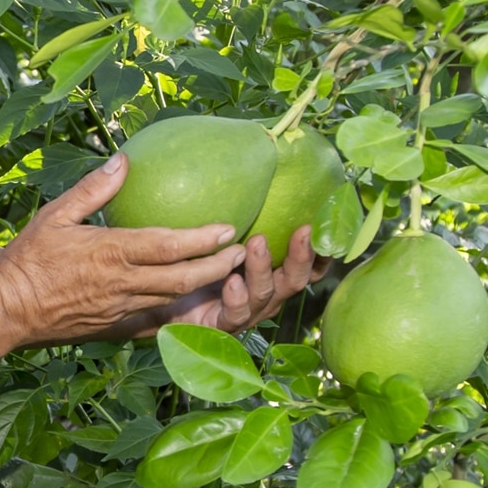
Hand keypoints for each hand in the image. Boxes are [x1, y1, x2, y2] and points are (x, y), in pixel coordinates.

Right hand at [0, 153, 246, 347]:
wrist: (9, 310)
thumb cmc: (29, 258)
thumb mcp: (56, 214)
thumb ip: (94, 188)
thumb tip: (124, 158)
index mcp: (109, 252)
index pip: (167, 246)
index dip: (202, 238)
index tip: (227, 226)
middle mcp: (121, 284)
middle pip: (182, 278)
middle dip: (217, 266)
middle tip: (240, 251)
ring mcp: (121, 310)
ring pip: (174, 300)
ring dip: (204, 286)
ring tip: (227, 271)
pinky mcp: (116, 328)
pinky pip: (157, 319)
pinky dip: (181, 310)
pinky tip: (196, 301)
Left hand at [154, 225, 330, 334]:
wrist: (164, 295)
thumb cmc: (200, 256)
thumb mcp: (224, 233)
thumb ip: (244, 213)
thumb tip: (261, 162)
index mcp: (273, 273)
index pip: (307, 265)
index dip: (320, 252)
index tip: (324, 228)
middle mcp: (266, 293)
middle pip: (294, 280)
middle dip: (301, 256)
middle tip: (302, 231)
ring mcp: (247, 311)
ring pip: (264, 294)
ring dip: (262, 269)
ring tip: (256, 244)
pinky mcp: (221, 324)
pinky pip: (234, 314)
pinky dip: (236, 298)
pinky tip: (232, 281)